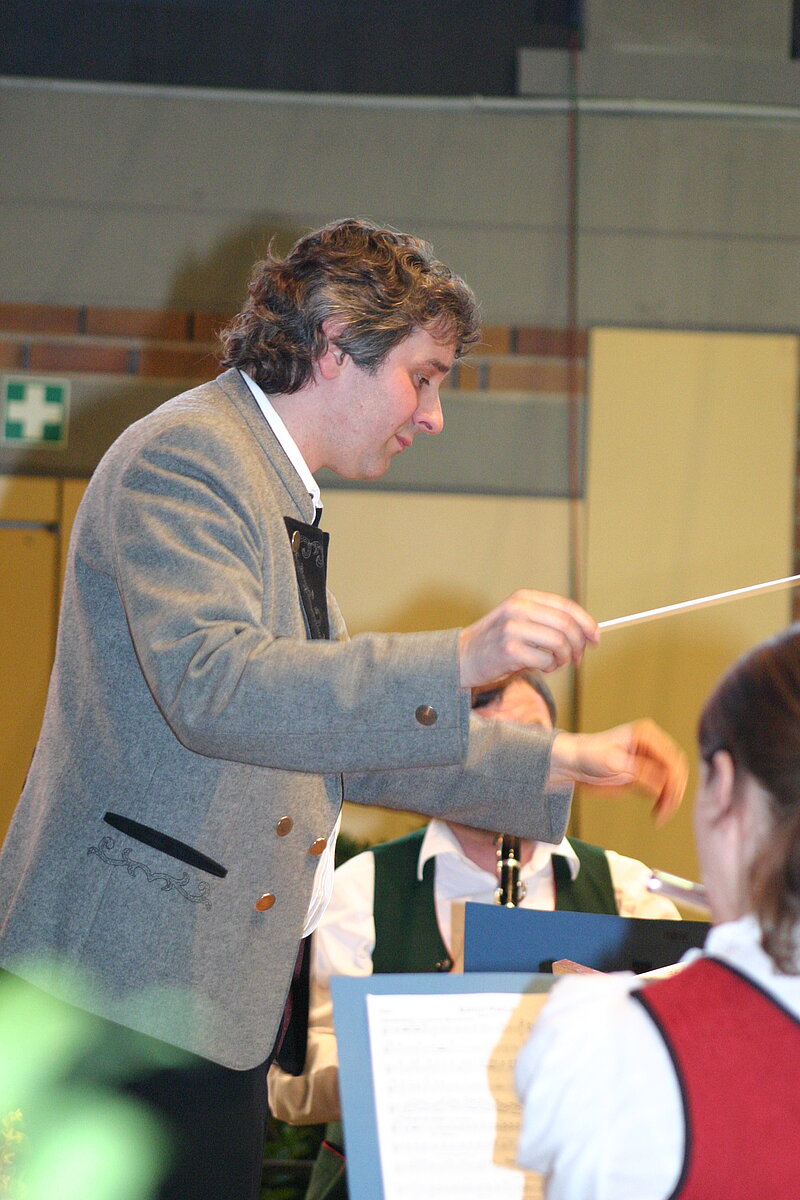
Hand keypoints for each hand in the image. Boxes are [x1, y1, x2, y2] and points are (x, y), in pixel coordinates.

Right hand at [458, 590, 599, 688]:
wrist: (462, 658)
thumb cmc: (497, 643)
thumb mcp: (520, 622)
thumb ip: (548, 623)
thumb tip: (587, 633)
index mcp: (524, 598)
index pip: (566, 606)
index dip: (586, 623)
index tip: (595, 638)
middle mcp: (518, 609)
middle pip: (566, 625)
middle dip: (579, 645)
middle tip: (577, 659)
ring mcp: (512, 629)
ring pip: (559, 643)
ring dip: (563, 659)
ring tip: (554, 664)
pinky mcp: (509, 650)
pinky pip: (545, 660)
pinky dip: (549, 668)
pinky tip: (540, 668)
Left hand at [549, 718, 687, 824]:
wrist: (572, 763)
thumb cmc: (587, 756)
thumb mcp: (613, 763)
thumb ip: (639, 771)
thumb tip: (663, 783)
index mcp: (646, 734)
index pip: (670, 758)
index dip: (673, 780)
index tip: (667, 800)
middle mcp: (651, 744)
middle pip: (676, 769)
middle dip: (675, 791)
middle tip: (664, 811)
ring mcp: (649, 759)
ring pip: (673, 780)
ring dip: (671, 798)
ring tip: (660, 816)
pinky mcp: (646, 774)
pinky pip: (663, 788)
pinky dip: (664, 801)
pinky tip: (657, 813)